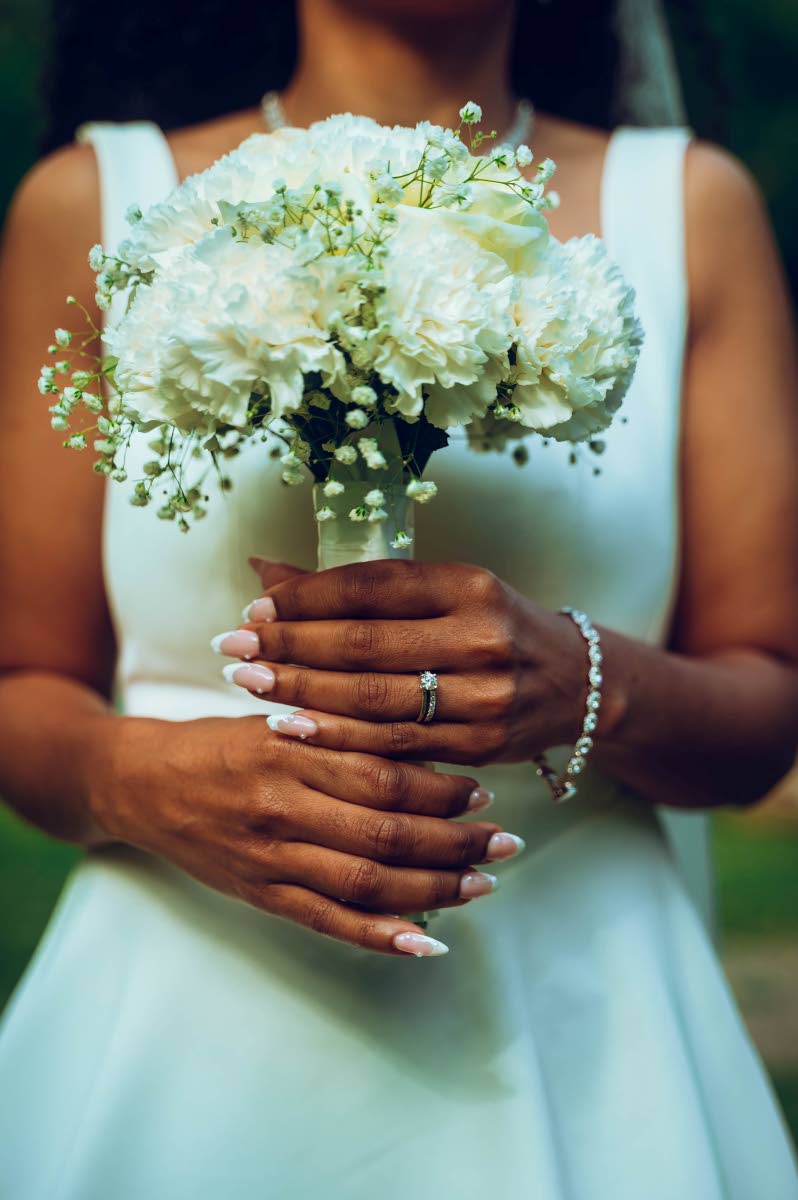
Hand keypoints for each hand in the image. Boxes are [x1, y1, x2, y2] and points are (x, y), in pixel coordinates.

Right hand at [91, 714, 523, 956]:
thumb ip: (338, 730)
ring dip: (434, 889)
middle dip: (455, 843)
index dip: (440, 788)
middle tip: (506, 841)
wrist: (140, 784)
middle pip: (385, 834)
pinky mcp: (260, 895)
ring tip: (483, 885)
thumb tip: (421, 741)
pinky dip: (381, 936)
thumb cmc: (218, 743)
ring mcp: (269, 857)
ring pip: (365, 883)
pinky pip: (328, 923)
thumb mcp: (273, 716)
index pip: (381, 775)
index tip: (483, 791)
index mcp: (287, 750)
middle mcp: (280, 806)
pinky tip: (428, 941)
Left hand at [214, 559, 594, 765]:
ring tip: (249, 682)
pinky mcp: (480, 745)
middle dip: (290, 646)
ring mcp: (485, 696)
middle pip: (365, 645)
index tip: (256, 608)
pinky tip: (291, 726)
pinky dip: (336, 737)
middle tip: (233, 648)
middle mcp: (481, 636)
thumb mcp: (439, 591)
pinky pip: (393, 745)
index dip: (307, 598)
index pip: (372, 586)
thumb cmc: (490, 626)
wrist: (574, 682)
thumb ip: (357, 587)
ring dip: (301, 692)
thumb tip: (262, 569)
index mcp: (469, 584)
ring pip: (374, 699)